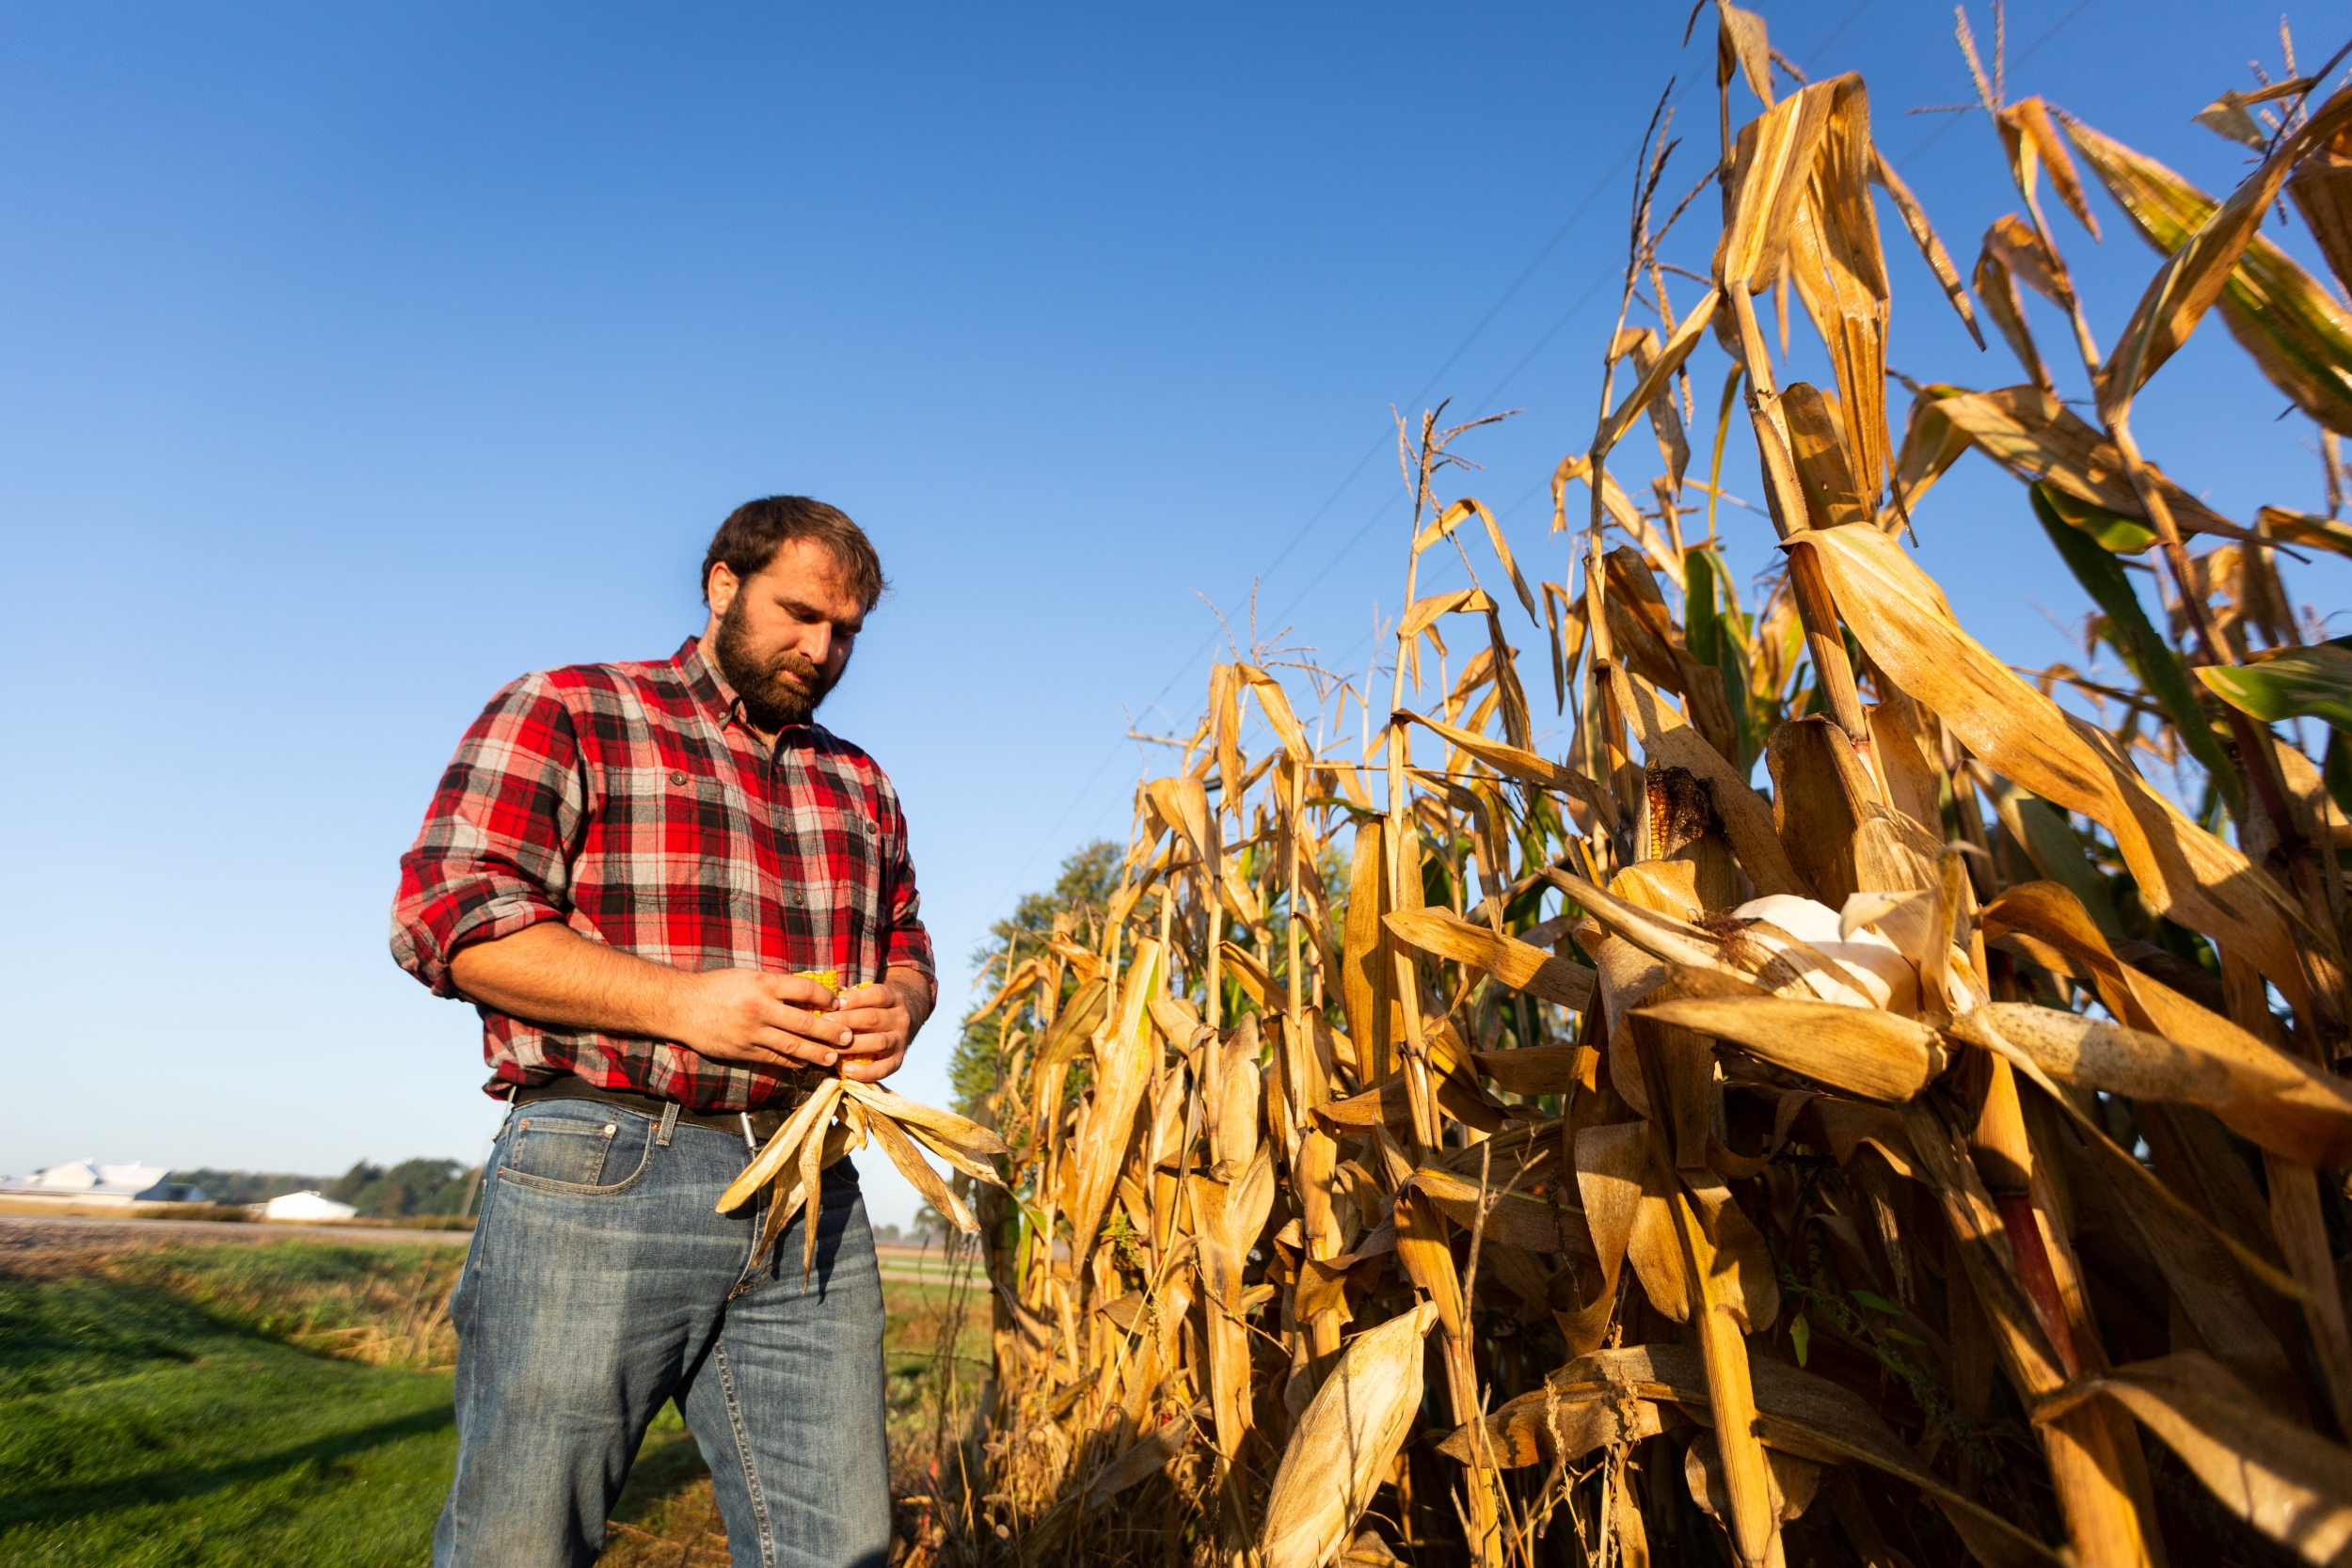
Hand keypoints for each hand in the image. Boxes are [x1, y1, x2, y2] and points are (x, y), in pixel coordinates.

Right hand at [674, 968, 856, 1070]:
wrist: (681, 1006)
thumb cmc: (717, 987)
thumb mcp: (748, 976)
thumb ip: (776, 986)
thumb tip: (807, 993)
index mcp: (763, 985)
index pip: (805, 991)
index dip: (826, 998)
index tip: (839, 1004)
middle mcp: (760, 1009)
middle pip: (805, 1023)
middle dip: (830, 1031)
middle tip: (848, 1037)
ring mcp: (752, 1033)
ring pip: (792, 1046)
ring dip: (816, 1052)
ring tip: (833, 1057)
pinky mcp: (743, 1051)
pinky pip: (774, 1059)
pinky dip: (792, 1062)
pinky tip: (805, 1062)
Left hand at [830, 977, 922, 1082]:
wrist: (909, 1021)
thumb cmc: (876, 1009)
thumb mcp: (872, 998)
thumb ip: (853, 999)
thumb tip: (824, 1000)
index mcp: (895, 999)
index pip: (878, 995)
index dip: (856, 998)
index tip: (835, 1003)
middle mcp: (900, 1019)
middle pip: (873, 1018)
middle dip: (846, 1020)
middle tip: (823, 1023)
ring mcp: (900, 1041)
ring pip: (878, 1042)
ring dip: (852, 1045)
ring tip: (831, 1048)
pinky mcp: (898, 1061)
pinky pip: (883, 1069)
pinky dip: (865, 1071)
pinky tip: (846, 1069)